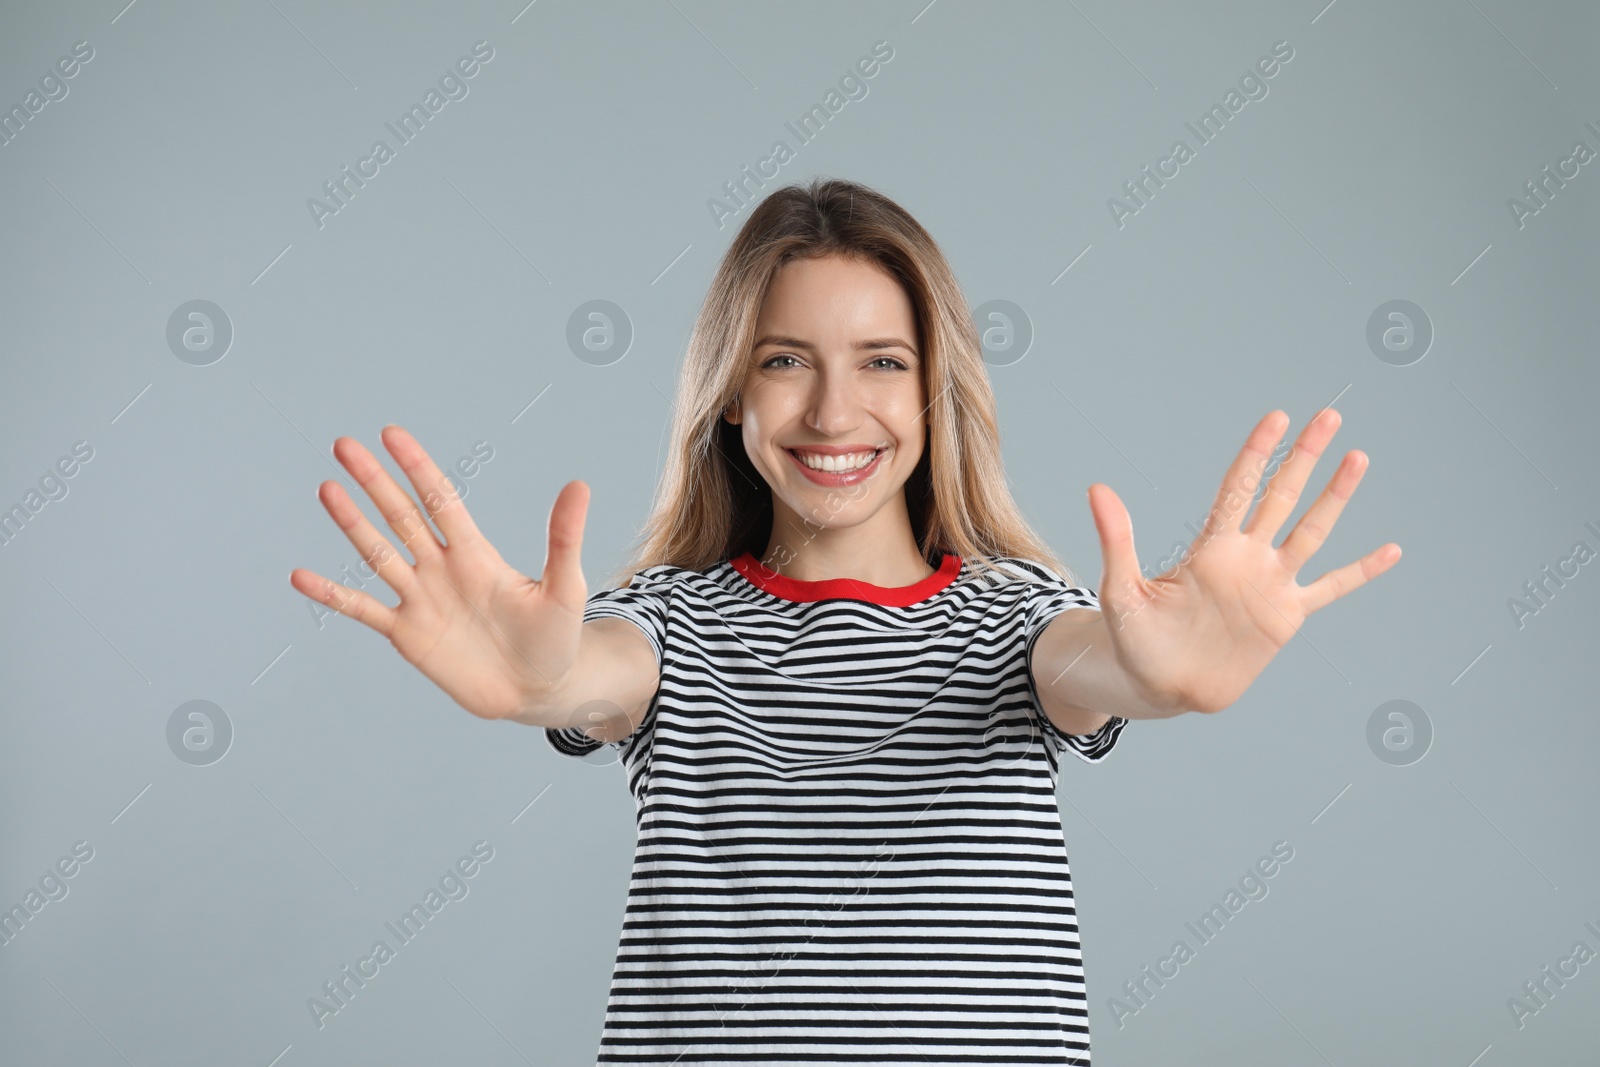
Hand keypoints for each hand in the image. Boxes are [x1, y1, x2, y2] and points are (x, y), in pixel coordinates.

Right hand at [288, 425, 591, 720]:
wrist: (537, 690)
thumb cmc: (556, 638)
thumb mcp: (565, 588)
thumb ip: (563, 539)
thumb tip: (579, 486)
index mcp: (476, 554)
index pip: (440, 500)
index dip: (417, 467)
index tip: (391, 434)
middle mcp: (442, 569)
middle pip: (401, 516)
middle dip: (374, 482)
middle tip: (344, 446)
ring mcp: (421, 599)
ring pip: (378, 554)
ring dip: (352, 524)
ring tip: (326, 489)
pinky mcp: (408, 633)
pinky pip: (362, 609)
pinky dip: (333, 595)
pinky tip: (302, 576)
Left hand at [1085, 408, 1400, 714]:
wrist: (1160, 686)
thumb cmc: (1136, 639)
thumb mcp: (1122, 592)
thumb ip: (1117, 541)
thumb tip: (1096, 488)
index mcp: (1210, 548)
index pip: (1239, 489)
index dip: (1258, 454)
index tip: (1277, 417)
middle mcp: (1246, 558)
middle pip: (1282, 496)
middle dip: (1305, 456)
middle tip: (1329, 415)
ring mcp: (1270, 584)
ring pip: (1312, 531)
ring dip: (1335, 497)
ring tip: (1358, 457)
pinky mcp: (1286, 617)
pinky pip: (1330, 588)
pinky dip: (1360, 572)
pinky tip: (1390, 551)